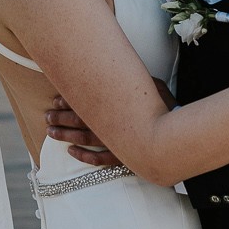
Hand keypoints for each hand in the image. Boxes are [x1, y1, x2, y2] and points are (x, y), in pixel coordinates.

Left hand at [43, 75, 170, 167]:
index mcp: (114, 106)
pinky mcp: (123, 159)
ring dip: (65, 135)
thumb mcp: (152, 85)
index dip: (67, 102)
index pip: (84, 102)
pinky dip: (83, 156)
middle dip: (60, 118)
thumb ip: (133, 80)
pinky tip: (71, 152)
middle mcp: (111, 126)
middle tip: (47, 116)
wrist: (181, 137)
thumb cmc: (168, 108)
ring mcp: (116, 145)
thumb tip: (120, 68)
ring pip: (84, 139)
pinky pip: (99, 160)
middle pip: (79, 120)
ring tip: (51, 133)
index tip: (54, 101)